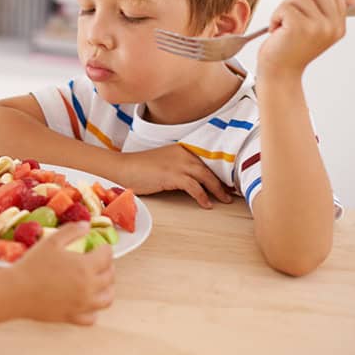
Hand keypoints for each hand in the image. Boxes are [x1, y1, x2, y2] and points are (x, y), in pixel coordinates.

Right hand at [12, 222, 114, 325]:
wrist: (16, 291)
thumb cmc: (32, 265)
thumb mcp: (51, 241)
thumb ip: (71, 231)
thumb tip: (86, 226)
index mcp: (85, 267)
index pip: (107, 256)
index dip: (106, 248)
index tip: (102, 247)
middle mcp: (89, 287)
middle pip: (110, 277)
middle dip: (109, 267)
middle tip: (102, 262)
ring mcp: (82, 305)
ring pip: (106, 299)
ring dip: (108, 289)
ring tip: (101, 283)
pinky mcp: (73, 317)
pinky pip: (92, 317)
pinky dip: (94, 310)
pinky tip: (88, 303)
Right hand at [117, 145, 232, 208]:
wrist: (123, 167)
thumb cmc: (140, 168)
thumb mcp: (164, 163)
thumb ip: (180, 167)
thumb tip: (195, 180)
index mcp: (181, 149)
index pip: (206, 160)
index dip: (219, 172)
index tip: (228, 182)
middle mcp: (182, 154)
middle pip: (209, 168)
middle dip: (223, 182)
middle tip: (231, 193)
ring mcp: (178, 164)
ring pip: (206, 177)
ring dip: (217, 190)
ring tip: (224, 200)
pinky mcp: (172, 175)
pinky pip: (194, 187)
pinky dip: (202, 196)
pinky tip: (206, 204)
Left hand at [259, 0, 354, 79]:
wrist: (279, 72)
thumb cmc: (292, 51)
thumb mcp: (318, 31)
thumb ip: (332, 13)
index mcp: (339, 26)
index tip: (303, 15)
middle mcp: (332, 26)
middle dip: (298, 0)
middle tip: (289, 18)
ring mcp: (317, 26)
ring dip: (284, 9)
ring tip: (283, 26)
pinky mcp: (299, 26)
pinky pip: (285, 7)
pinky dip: (275, 17)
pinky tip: (276, 30)